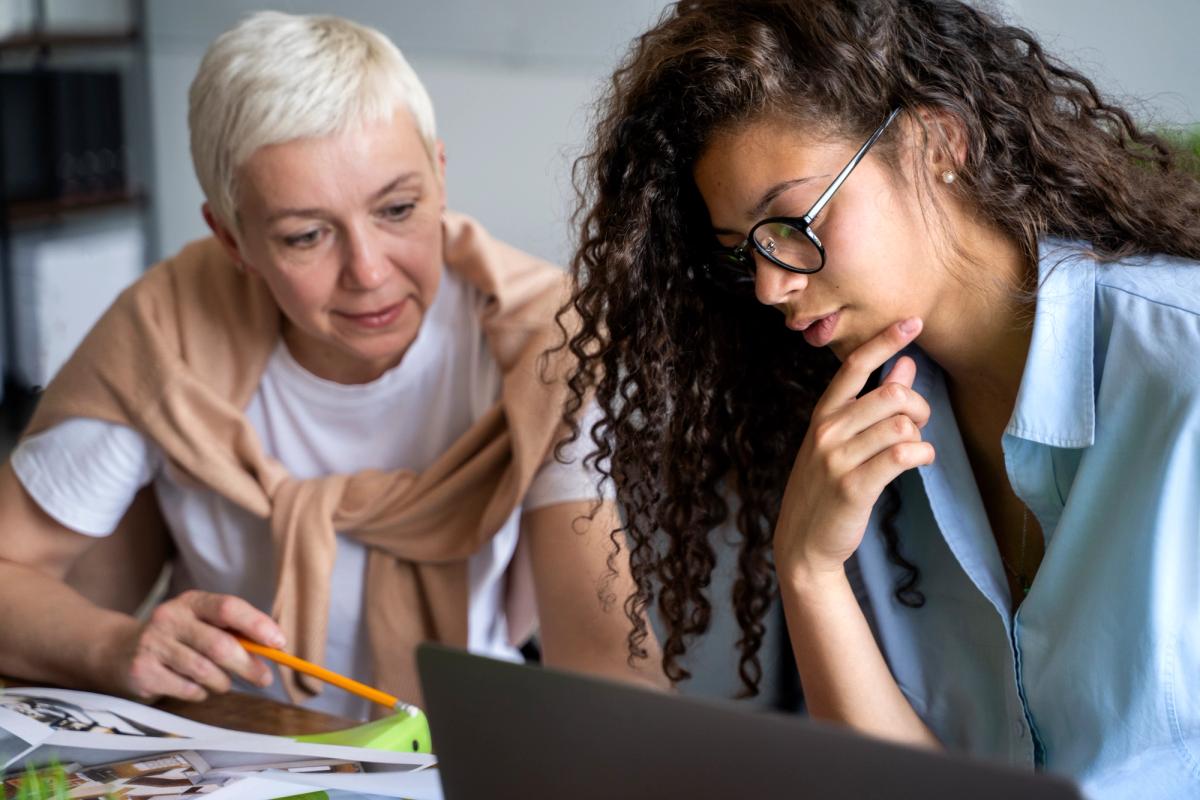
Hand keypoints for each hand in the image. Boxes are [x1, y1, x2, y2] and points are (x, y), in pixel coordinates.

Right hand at [108, 590, 284, 701]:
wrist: (120, 651)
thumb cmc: (177, 639)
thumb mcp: (201, 624)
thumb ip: (233, 632)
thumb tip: (273, 650)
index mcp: (192, 601)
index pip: (229, 607)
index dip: (257, 625)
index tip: (279, 643)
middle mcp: (170, 618)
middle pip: (220, 645)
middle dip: (248, 665)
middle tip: (264, 678)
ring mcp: (153, 644)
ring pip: (205, 671)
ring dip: (222, 682)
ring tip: (222, 682)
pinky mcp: (143, 670)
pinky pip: (186, 689)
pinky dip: (199, 693)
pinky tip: (196, 688)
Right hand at [775, 318, 934, 583]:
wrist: (803, 543)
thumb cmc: (826, 488)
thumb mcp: (841, 442)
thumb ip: (872, 403)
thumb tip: (905, 365)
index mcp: (823, 415)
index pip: (854, 365)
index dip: (886, 341)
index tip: (913, 321)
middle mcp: (827, 431)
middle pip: (889, 394)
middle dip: (918, 405)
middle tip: (918, 424)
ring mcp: (838, 459)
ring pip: (899, 424)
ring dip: (920, 433)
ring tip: (916, 447)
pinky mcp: (854, 487)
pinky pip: (901, 455)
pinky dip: (921, 453)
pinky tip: (920, 459)